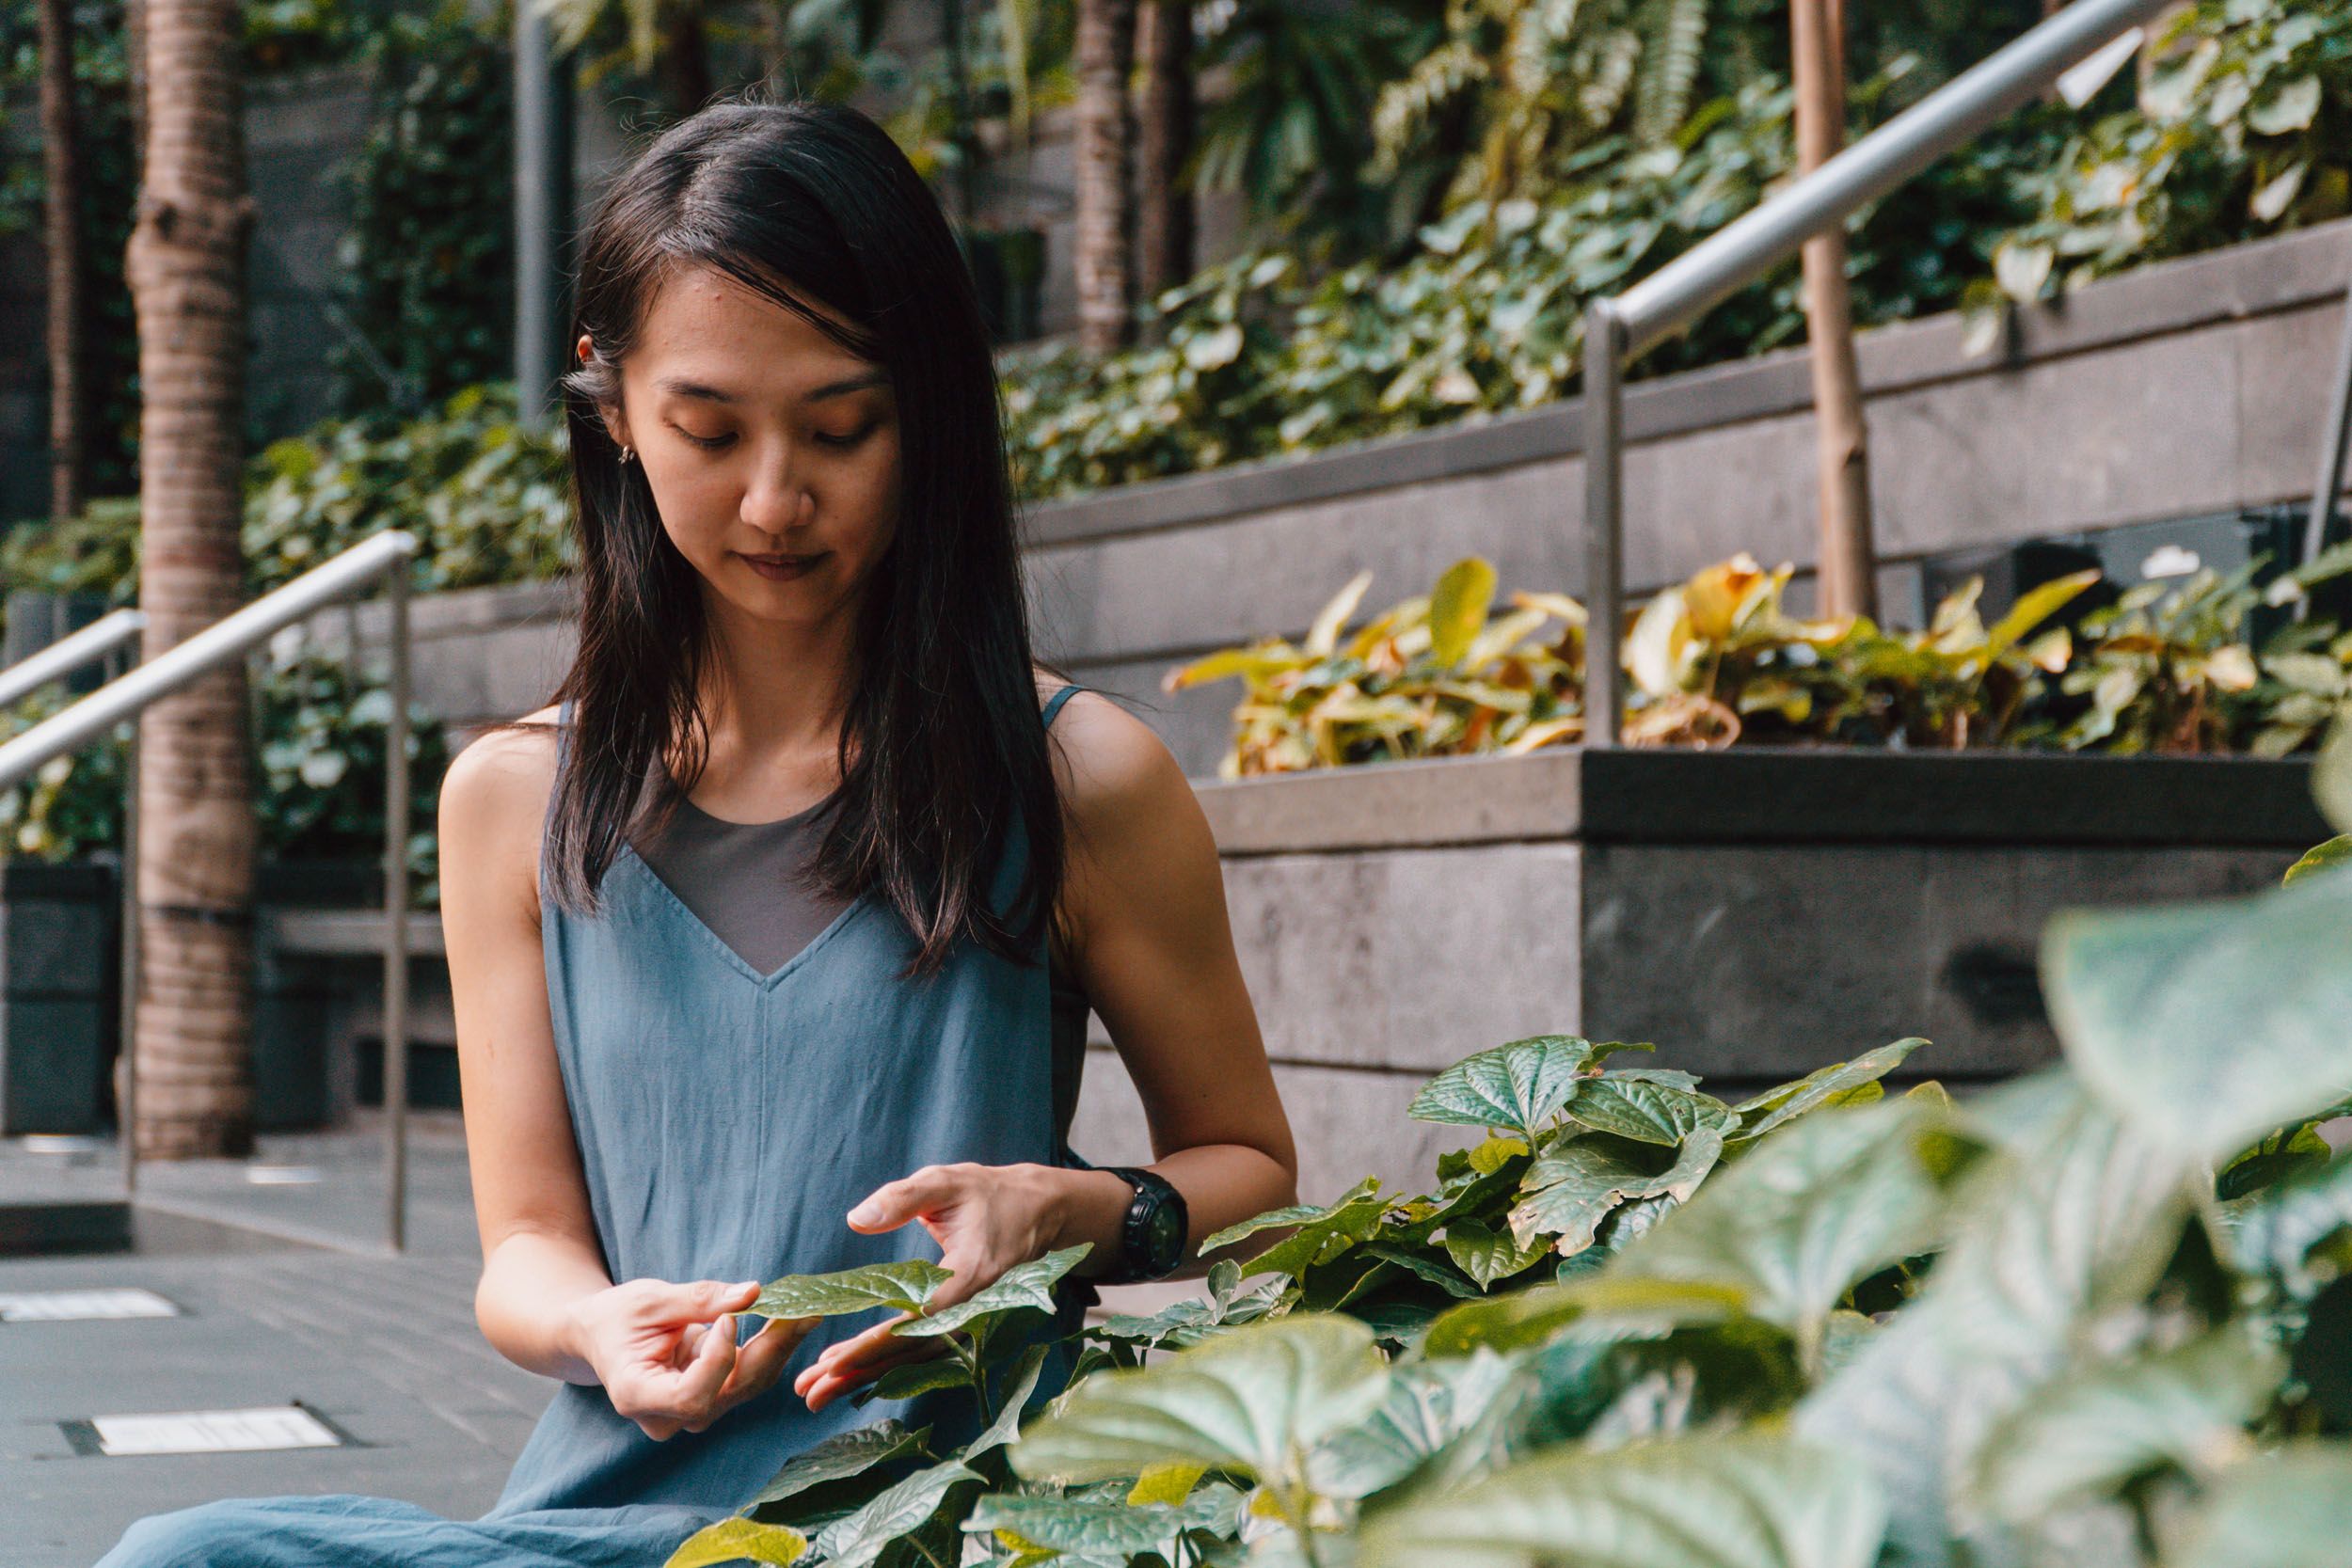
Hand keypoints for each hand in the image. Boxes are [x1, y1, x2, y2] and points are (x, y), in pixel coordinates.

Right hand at [568, 1277, 819, 1439]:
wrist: (602, 1335)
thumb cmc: (617, 1317)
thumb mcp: (650, 1301)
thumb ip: (700, 1300)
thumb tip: (753, 1292)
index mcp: (638, 1395)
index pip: (689, 1395)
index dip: (716, 1361)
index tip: (728, 1319)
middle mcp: (667, 1417)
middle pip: (729, 1390)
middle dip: (769, 1348)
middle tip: (803, 1311)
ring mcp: (691, 1414)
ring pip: (747, 1385)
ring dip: (780, 1346)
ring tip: (807, 1310)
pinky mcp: (711, 1399)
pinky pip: (748, 1376)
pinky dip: (771, 1347)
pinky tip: (794, 1321)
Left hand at [792, 1160, 1077, 1412]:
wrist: (1040, 1211)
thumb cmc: (989, 1192)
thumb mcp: (946, 1182)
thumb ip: (902, 1198)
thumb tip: (856, 1220)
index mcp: (969, 1274)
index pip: (913, 1319)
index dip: (872, 1343)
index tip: (832, 1362)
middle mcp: (972, 1308)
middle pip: (910, 1351)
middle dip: (858, 1372)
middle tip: (809, 1390)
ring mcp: (970, 1320)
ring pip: (915, 1357)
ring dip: (867, 1376)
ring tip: (819, 1392)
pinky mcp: (962, 1322)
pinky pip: (923, 1350)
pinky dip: (889, 1366)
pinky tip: (855, 1376)